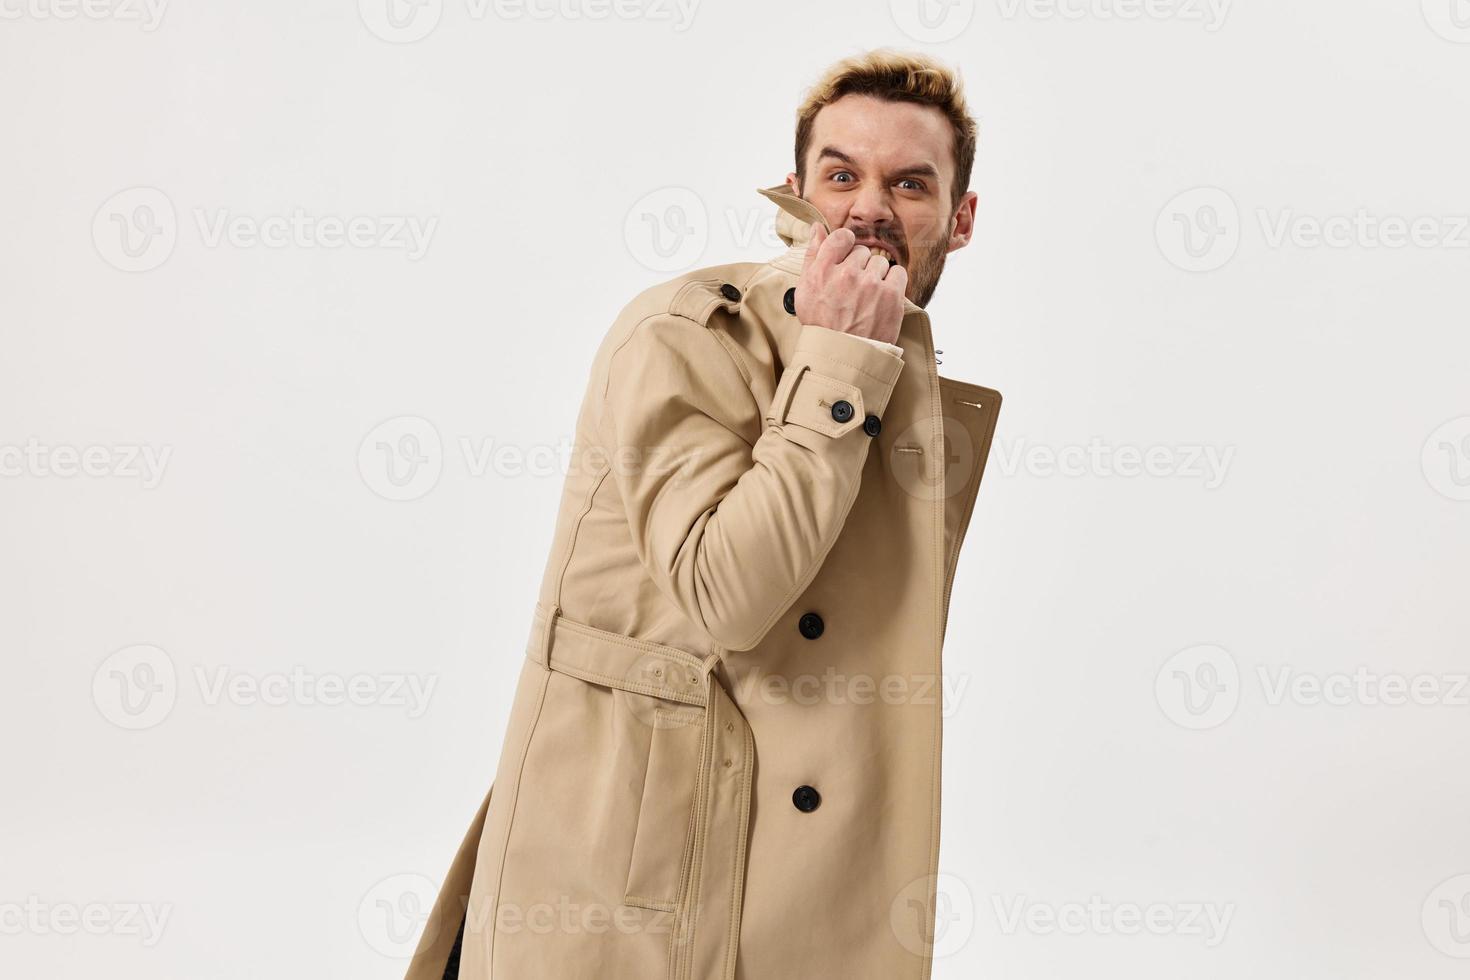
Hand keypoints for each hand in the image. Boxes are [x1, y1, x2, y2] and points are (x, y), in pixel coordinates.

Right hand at [794, 224, 906, 345]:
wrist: (843, 356)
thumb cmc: (822, 325)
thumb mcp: (805, 290)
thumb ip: (812, 255)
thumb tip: (818, 228)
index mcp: (822, 271)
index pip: (840, 236)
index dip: (845, 245)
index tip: (846, 257)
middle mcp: (846, 274)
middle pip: (861, 251)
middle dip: (859, 266)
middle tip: (854, 288)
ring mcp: (870, 284)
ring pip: (880, 262)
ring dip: (876, 275)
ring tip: (867, 296)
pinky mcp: (891, 296)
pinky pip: (898, 272)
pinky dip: (893, 282)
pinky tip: (881, 297)